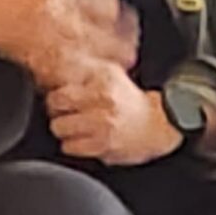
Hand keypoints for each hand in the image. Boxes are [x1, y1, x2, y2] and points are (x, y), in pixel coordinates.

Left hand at [45, 61, 180, 165]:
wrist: (160, 124)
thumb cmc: (133, 102)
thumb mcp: (112, 75)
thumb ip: (86, 72)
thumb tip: (58, 68)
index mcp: (103, 77)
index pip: (63, 80)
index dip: (56, 92)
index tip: (61, 98)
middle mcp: (101, 98)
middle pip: (55, 103)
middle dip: (56, 110)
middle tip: (64, 113)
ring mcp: (101, 122)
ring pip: (59, 127)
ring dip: (64, 129)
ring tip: (76, 128)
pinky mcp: (102, 145)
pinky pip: (70, 147)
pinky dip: (73, 145)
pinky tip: (84, 140)